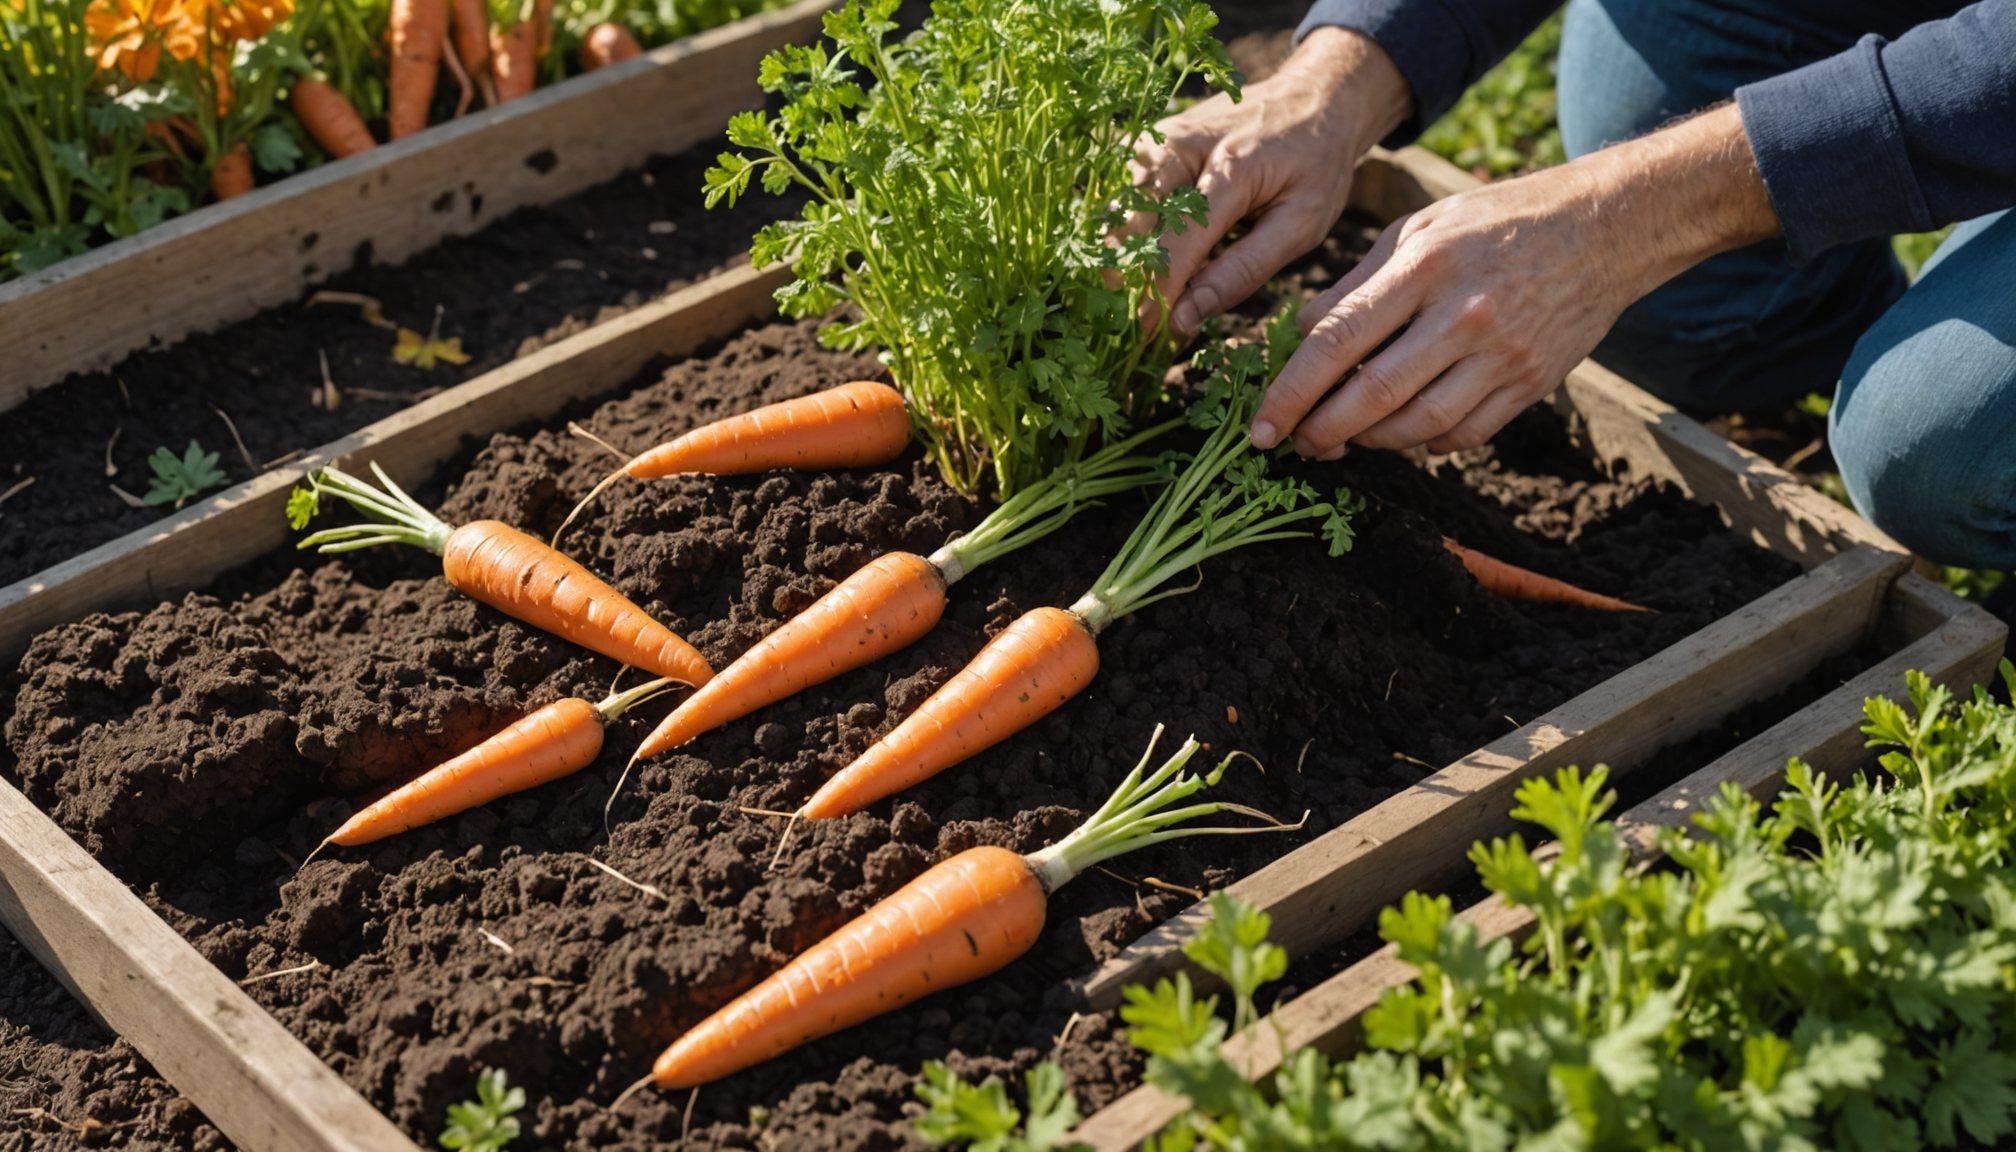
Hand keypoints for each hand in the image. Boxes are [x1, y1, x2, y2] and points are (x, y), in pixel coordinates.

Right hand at [1135, 27, 1412, 340]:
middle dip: (1129, 278)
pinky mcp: (1150, 141)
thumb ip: (1244, 271)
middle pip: (1132, 225)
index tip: (1146, 336)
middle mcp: (1184, 146)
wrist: (1315, 96)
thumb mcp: (1302, 224)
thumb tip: (1187, 315)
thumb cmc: (1316, 165)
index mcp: (1231, 169)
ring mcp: (1160, 139)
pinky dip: (1125, 231)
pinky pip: (1122, 194)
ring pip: (1118, 210)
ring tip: (1133, 295)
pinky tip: (1137, 259)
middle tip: (1134, 322)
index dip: (1157, 296)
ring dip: (1121, 256)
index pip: (1177, 246)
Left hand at [1254, 102, 1783, 457]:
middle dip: (1321, 431)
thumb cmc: (1496, 222)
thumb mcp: (1418, 229)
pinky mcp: (1532, 383)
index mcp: (1425, 266)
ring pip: (1418, 426)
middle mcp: (1464, 314)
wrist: (1606, 227)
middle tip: (1293, 444)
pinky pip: (1464, 435)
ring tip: (1341, 437)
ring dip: (1369, 442)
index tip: (1261, 426)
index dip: (1291, 392)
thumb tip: (1300, 338)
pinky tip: (1403, 431)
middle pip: (1373, 395)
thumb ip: (1355, 285)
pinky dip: (1424, 443)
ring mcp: (1503, 354)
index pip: (1338, 341)